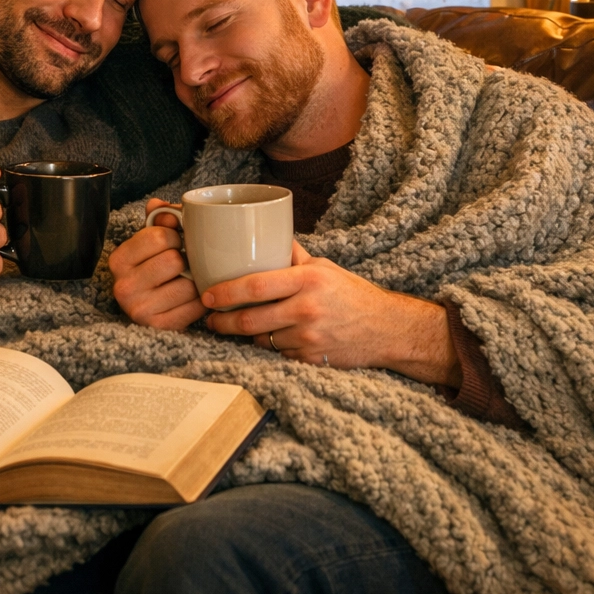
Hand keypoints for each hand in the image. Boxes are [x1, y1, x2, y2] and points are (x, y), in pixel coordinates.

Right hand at [108, 199, 204, 329]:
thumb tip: (160, 206)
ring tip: (189, 279)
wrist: (152, 309)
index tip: (176, 241)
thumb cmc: (153, 267)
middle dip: (186, 258)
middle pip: (174, 260)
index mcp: (119, 259)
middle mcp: (124, 286)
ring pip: (188, 284)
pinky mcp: (160, 328)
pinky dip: (200, 300)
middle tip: (185, 262)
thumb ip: (158, 218)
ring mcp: (140, 310)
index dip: (176, 235)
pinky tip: (193, 297)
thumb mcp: (150, 240)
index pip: (158, 236)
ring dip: (195, 280)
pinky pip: (195, 307)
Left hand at [202, 242, 461, 386]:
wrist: (386, 329)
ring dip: (246, 334)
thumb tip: (264, 234)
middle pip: (250, 319)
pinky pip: (277, 353)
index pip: (256, 286)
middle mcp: (306, 310)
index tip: (207, 295)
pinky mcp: (310, 360)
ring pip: (261, 338)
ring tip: (233, 325)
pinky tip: (269, 336)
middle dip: (223, 321)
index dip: (226, 292)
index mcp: (307, 280)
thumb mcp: (323, 268)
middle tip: (209, 318)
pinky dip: (269, 346)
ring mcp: (308, 339)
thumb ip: (292, 256)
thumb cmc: (352, 293)